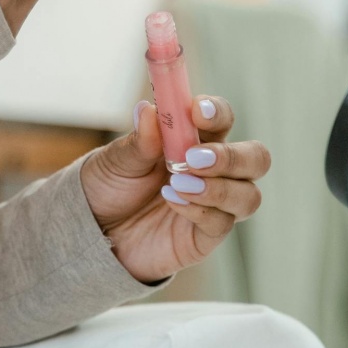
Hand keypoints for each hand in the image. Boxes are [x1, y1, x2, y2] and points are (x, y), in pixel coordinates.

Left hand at [80, 97, 270, 283]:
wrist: (91, 232)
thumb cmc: (108, 186)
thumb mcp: (116, 160)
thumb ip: (138, 141)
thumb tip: (148, 110)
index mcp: (194, 139)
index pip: (222, 119)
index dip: (217, 112)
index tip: (197, 110)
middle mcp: (213, 170)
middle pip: (255, 158)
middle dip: (231, 157)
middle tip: (194, 158)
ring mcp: (213, 204)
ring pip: (249, 195)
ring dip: (218, 188)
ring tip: (177, 184)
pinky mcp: (205, 237)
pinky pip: (222, 224)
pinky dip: (200, 210)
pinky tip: (172, 202)